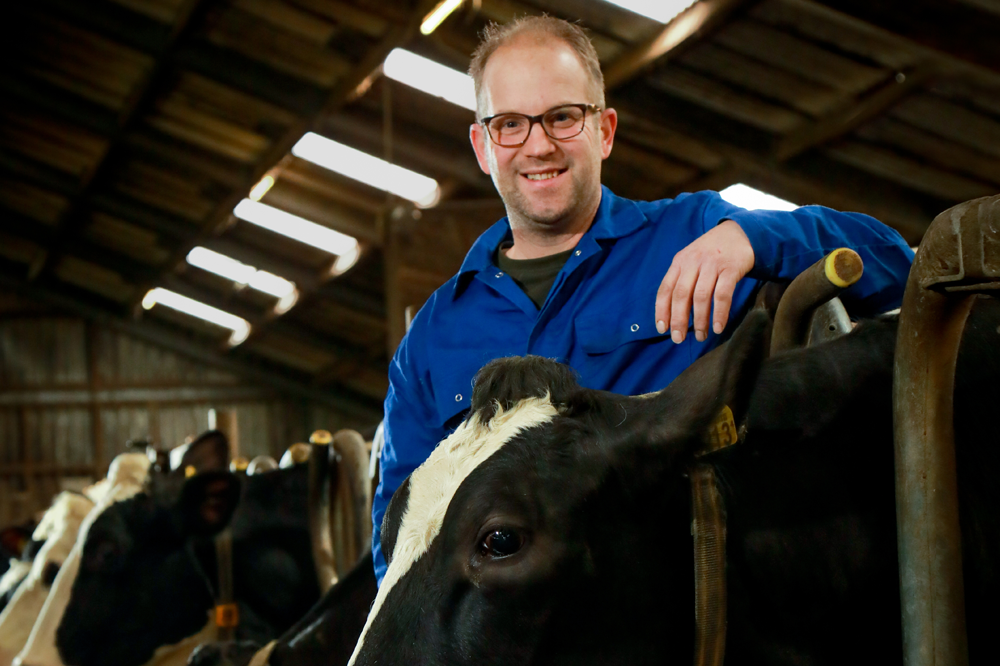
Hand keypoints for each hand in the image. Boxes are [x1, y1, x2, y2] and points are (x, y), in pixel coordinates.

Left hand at [655, 220, 754, 342]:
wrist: (739, 233)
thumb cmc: (711, 253)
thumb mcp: (691, 260)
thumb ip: (682, 280)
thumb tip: (673, 313)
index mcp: (679, 262)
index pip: (665, 289)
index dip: (662, 310)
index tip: (662, 329)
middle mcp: (693, 262)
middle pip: (680, 295)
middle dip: (678, 320)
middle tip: (679, 339)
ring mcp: (712, 265)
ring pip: (700, 296)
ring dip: (700, 320)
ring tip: (701, 336)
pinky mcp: (731, 269)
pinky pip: (723, 295)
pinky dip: (719, 313)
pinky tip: (717, 327)